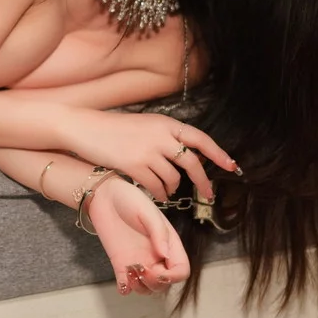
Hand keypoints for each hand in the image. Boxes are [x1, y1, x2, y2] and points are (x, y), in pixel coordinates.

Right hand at [67, 110, 239, 202]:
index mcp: (165, 123)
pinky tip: (158, 195)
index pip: (199, 138)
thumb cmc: (113, 128)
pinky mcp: (134, 165)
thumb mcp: (144, 125)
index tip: (232, 166)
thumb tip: (183, 156)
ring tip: (166, 190)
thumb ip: (164, 137)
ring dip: (172, 188)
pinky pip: (156, 186)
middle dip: (203, 182)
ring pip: (173, 178)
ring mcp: (148, 151)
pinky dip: (160, 194)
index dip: (218, 153)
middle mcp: (160, 135)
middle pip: (191, 163)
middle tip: (207, 194)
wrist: (85, 128)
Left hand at [87, 177, 188, 295]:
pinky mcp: (121, 264)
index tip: (157, 271)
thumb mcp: (147, 211)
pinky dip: (126, 289)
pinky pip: (126, 286)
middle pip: (165, 284)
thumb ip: (158, 232)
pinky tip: (122, 281)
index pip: (181, 270)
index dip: (173, 277)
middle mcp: (156, 256)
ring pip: (147, 288)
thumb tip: (165, 255)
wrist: (104, 196)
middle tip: (140, 269)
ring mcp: (139, 261)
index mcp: (169, 244)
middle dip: (155, 283)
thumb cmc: (130, 199)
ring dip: (140, 287)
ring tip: (129, 271)